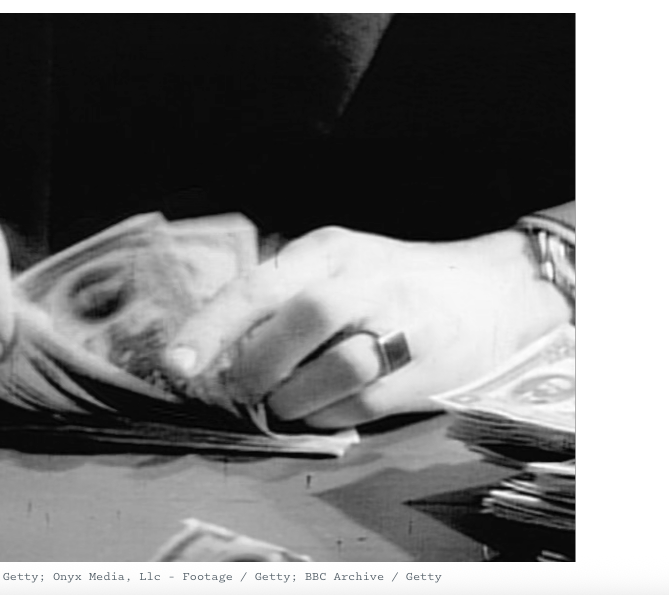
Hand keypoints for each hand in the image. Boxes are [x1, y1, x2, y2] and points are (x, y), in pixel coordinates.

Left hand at [163, 226, 572, 428]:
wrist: (491, 292)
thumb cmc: (392, 282)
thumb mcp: (338, 264)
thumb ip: (282, 296)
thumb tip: (216, 348)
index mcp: (330, 251)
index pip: (260, 284)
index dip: (212, 326)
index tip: (177, 363)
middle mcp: (366, 280)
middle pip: (301, 318)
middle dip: (258, 364)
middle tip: (242, 387)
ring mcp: (401, 325)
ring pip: (334, 369)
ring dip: (293, 398)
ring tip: (284, 400)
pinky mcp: (423, 371)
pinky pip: (360, 406)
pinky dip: (326, 416)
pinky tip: (321, 408)